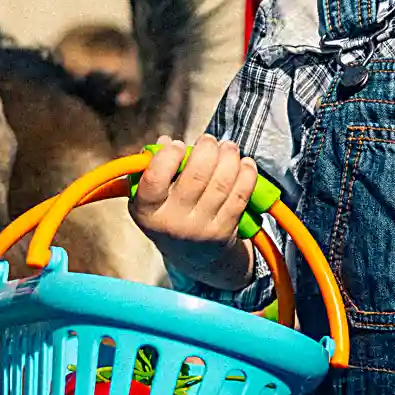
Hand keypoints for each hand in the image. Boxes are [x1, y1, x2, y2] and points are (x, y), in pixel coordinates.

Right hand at [129, 135, 255, 286]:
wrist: (190, 254)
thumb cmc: (168, 212)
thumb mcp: (151, 196)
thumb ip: (154, 167)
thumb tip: (165, 142)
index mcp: (148, 210)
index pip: (155, 178)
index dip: (168, 156)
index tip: (177, 145)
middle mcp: (173, 222)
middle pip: (196, 176)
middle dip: (207, 149)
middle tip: (210, 140)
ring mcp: (200, 229)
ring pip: (222, 184)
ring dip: (230, 158)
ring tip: (229, 147)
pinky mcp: (224, 232)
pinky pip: (240, 197)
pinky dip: (246, 175)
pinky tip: (245, 163)